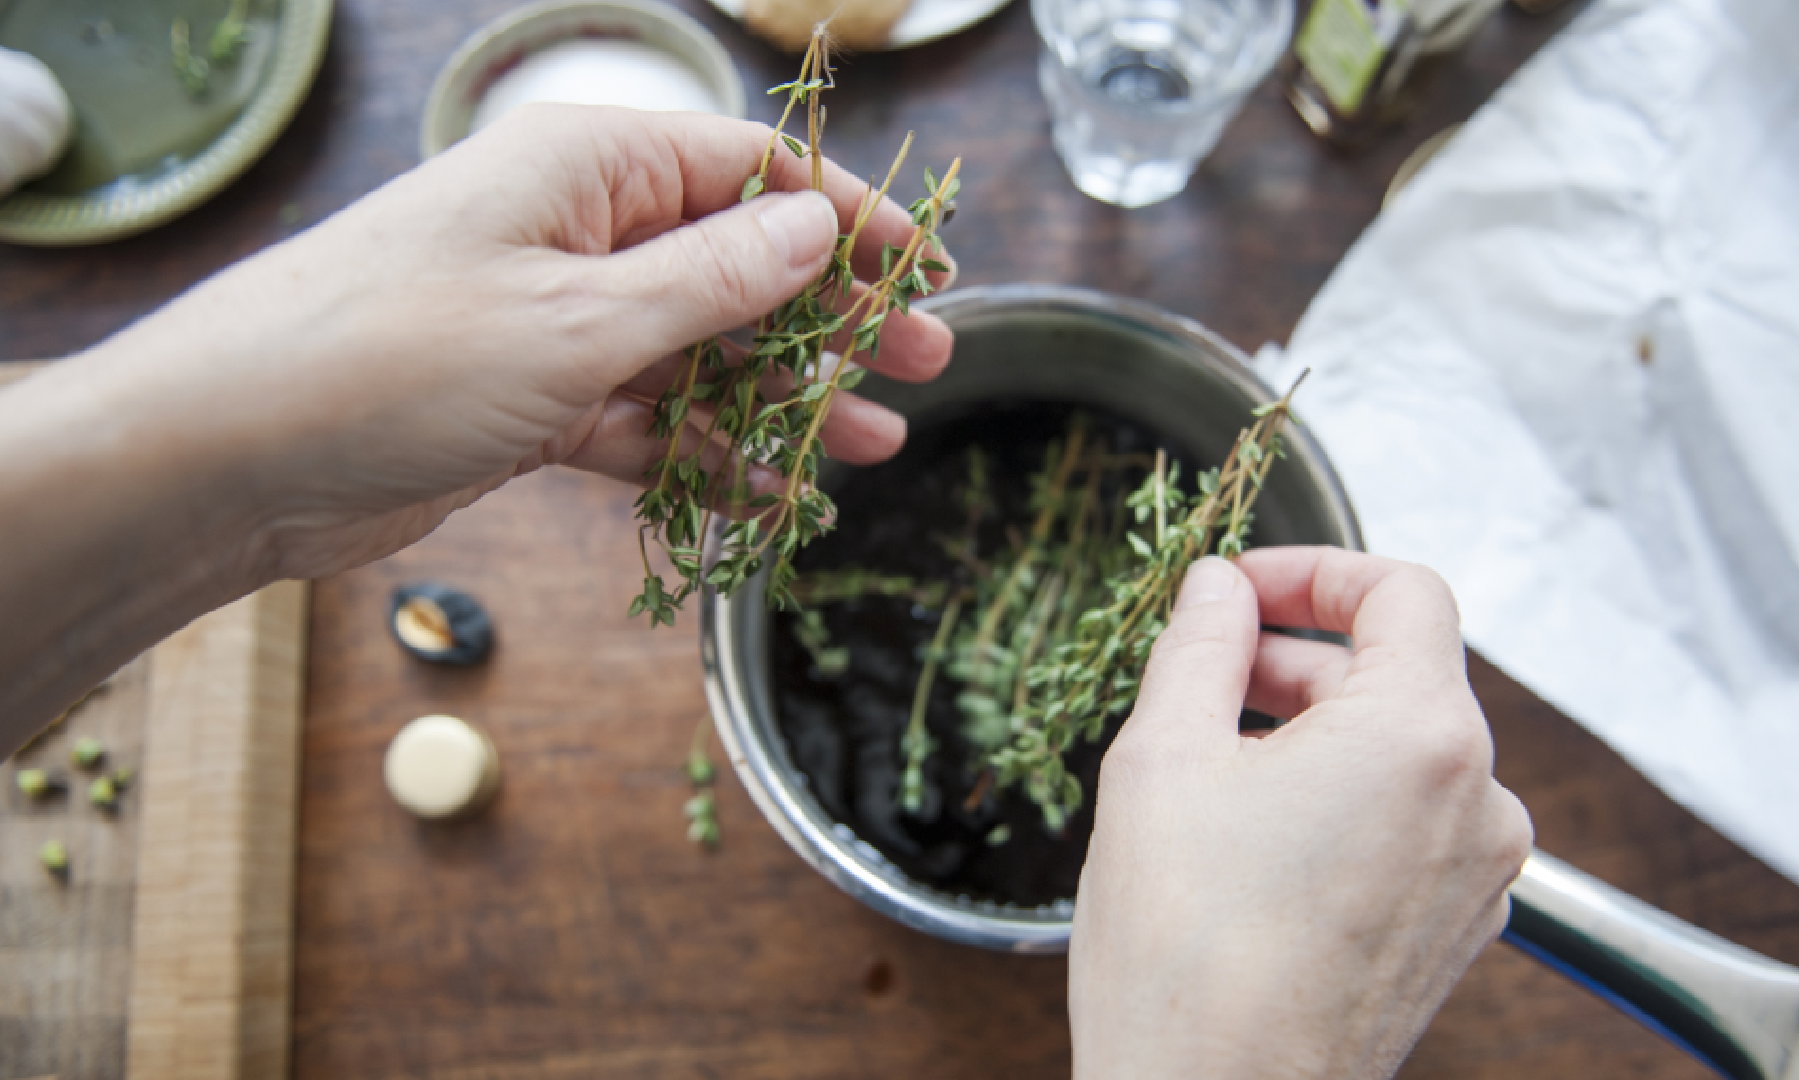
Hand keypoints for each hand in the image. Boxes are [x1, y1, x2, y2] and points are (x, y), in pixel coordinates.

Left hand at [86, 104, 954, 581]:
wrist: (226, 460)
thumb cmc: (390, 357)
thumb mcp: (576, 317)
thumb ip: (711, 279)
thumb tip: (817, 226)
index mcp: (585, 168)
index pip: (748, 170)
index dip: (847, 217)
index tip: (925, 271)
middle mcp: (574, 233)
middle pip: (736, 262)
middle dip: (831, 316)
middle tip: (926, 364)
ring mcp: (551, 321)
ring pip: (698, 352)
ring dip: (780, 398)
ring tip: (868, 445)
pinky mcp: (528, 402)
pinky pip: (644, 421)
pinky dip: (703, 456)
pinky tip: (770, 497)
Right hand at [1068, 548, 1532, 1079]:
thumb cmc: (1189, 956)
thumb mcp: (1163, 758)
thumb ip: (1199, 645)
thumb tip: (1215, 589)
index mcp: (1422, 736)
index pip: (1405, 593)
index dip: (1316, 571)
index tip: (1244, 589)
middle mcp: (1478, 801)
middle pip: (1403, 673)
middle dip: (1300, 656)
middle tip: (1204, 672)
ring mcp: (1477, 875)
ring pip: (1403, 753)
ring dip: (1318, 732)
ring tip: (1218, 761)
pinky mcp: (1455, 930)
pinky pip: (1410, 824)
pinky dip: (1344, 800)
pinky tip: (1257, 834)